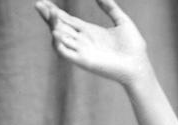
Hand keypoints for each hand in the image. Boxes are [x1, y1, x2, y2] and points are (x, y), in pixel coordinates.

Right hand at [35, 0, 149, 84]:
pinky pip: (66, 53)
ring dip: (53, 26)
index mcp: (89, 32)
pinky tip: (56, 32)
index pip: (67, 20)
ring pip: (61, 38)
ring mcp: (82, 51)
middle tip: (38, 4)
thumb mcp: (122, 21)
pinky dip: (59, 44)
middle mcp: (83, 41)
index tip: (43, 2)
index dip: (55, 11)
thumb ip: (111, 8)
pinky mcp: (84, 61)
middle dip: (48, 16)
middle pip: (60, 26)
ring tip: (50, 14)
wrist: (139, 65)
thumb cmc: (134, 47)